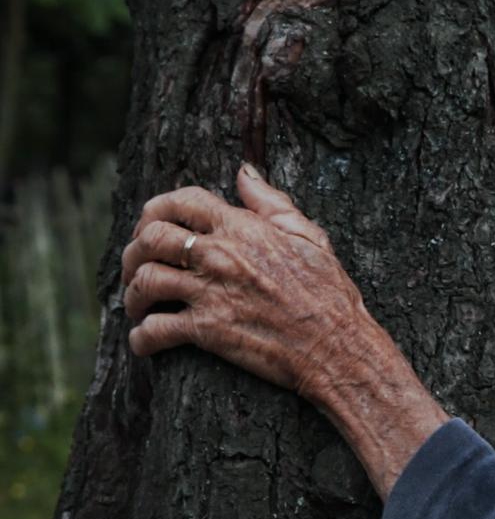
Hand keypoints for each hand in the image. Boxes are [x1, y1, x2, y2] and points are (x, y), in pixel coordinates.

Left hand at [122, 163, 448, 498]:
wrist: (338, 346)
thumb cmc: (330, 293)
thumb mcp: (310, 236)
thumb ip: (272, 203)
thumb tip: (244, 172)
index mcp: (244, 228)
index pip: (181, 200)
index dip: (156, 209)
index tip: (150, 225)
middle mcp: (221, 255)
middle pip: (150, 237)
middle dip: (133, 251)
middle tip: (136, 268)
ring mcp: (211, 293)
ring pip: (144, 280)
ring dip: (132, 295)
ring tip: (138, 307)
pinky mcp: (207, 331)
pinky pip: (153, 330)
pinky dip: (141, 338)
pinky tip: (146, 341)